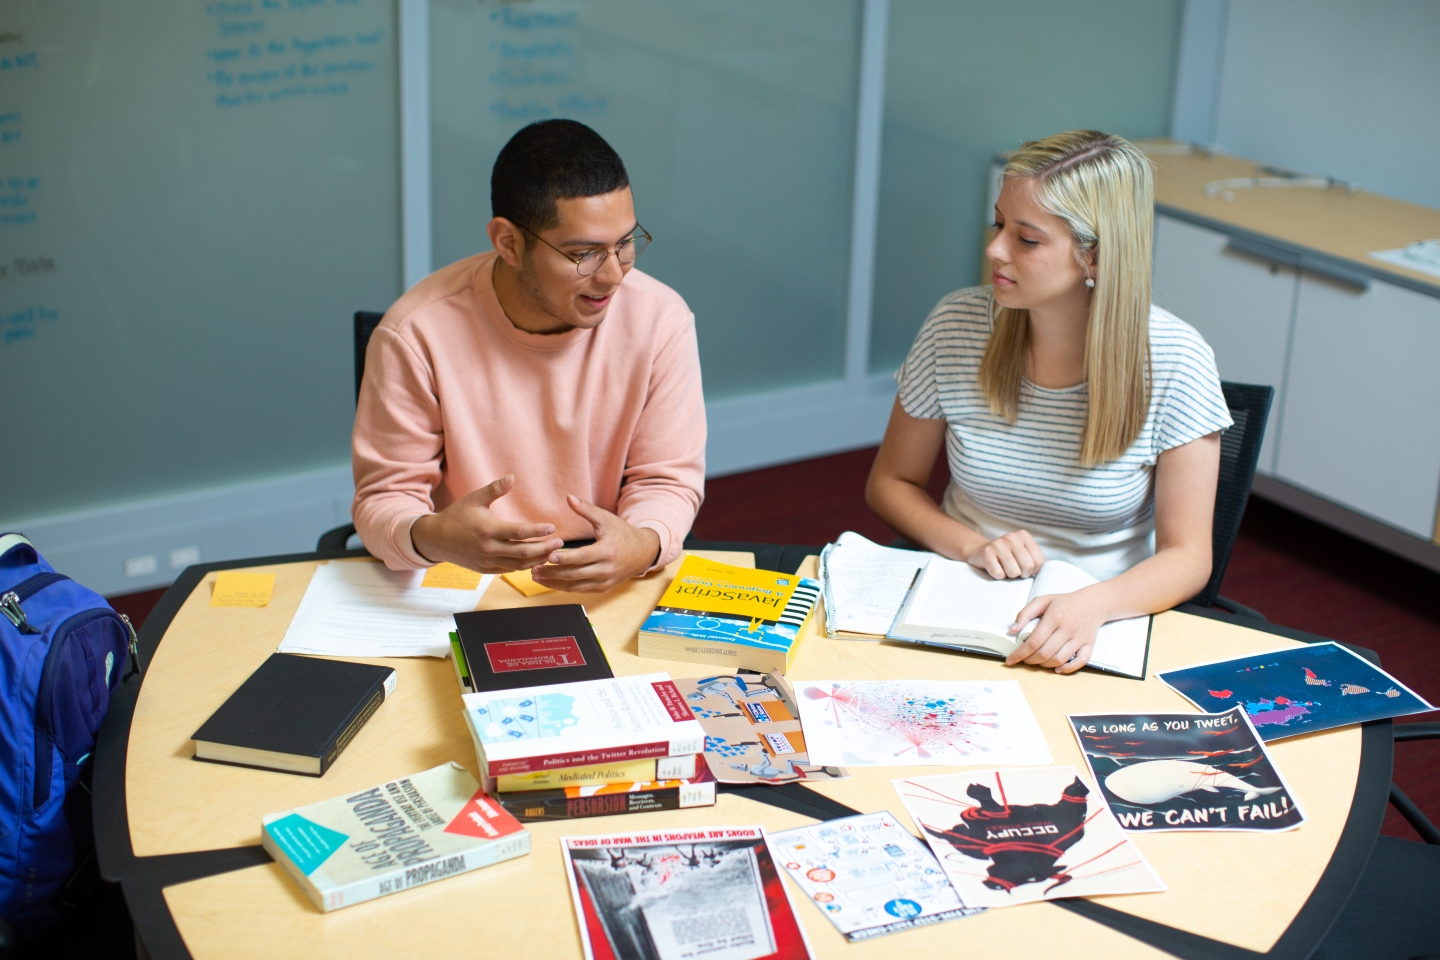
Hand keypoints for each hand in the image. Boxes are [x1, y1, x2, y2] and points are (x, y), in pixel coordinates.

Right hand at [409, 475, 563, 573]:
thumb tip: (513, 477)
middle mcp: (488, 549)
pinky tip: (536, 560)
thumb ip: (495, 489)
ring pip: (518, 565)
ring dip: (537, 560)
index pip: (518, 532)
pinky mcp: (486, 570)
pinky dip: (524, 566)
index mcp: (487, 530)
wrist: (436, 540)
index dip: (537, 531)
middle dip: (544, 549)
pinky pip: (509, 570)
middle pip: (523, 552)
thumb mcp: (474, 499)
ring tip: (553, 553)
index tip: (552, 527)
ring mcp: (487, 561)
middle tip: (560, 543)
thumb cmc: (457, 516)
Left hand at [530, 495, 660, 592]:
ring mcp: (604, 581)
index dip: (565, 558)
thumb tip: (568, 497)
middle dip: (553, 573)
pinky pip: (580, 590)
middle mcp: (606, 570)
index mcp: (607, 552)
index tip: (548, 557)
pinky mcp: (602, 588)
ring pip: (575, 586)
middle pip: (575, 574)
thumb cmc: (622, 533)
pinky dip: (564, 587)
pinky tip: (550, 582)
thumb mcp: (606, 519)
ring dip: (554, 583)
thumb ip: (586, 510)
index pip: (582, 557)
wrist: (642, 552)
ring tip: (537, 577)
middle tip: (533, 569)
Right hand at [967, 530, 1045, 578]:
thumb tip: (1056, 569)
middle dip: (1021, 574)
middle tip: (1014, 570)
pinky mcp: (986, 554)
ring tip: (1004, 568)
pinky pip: (999, 574)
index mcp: (1024, 536)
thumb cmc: (1007, 557)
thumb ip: (1039, 560)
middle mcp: (1011, 537)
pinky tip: (994, 568)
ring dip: (1009, 575)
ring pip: (1013, 572)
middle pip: (1027, 567)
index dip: (1033, 571)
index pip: (1039, 562)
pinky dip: (997, 576)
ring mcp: (998, 544)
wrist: (980, 552)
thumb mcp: (1024, 553)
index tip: (1024, 567)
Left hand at [1003, 589, 1107, 673]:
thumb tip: (1013, 629)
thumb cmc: (1065, 603)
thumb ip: (1025, 613)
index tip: (1011, 660)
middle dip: (1030, 660)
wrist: (1092, 603)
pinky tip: (1057, 668)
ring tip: (1037, 661)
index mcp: (1055, 616)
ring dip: (1045, 665)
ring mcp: (1080, 638)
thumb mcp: (1042, 600)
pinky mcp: (1089, 645)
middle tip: (1024, 659)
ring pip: (1059, 659)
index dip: (1020, 653)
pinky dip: (1068, 669)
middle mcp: (1068, 628)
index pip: (1034, 641)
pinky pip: (1080, 662)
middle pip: (1045, 653)